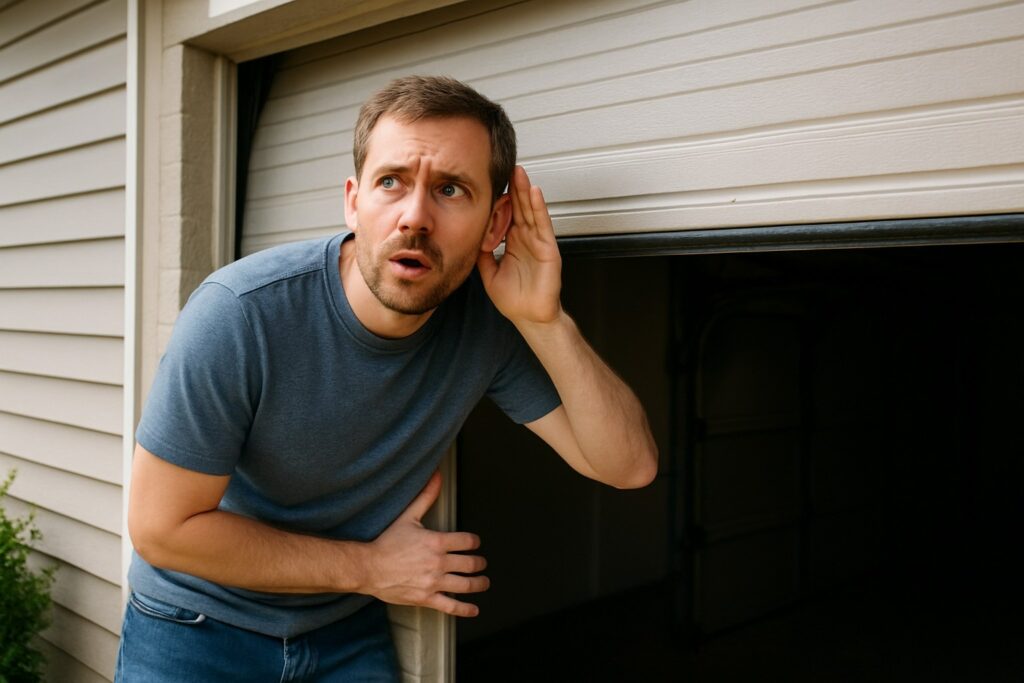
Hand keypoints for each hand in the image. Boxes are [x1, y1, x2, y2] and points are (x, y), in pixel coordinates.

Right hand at [363, 471, 488, 616]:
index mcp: (436, 542)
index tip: (475, 544)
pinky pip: (451, 606)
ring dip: (479, 583)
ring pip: (466, 585)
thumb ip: (426, 496)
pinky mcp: (427, 598)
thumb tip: (437, 476)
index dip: (475, 542)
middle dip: (480, 563)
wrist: (369, 568)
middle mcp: (438, 563)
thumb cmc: (387, 543)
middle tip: (481, 563)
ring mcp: (434, 582)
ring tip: (484, 582)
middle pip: (471, 564)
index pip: (467, 541)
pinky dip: (465, 609)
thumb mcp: (409, 517)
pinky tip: (474, 609)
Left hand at [477, 166, 562, 325]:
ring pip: (530, 211)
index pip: (506, 214)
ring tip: (518, 171)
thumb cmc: (514, 299)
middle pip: (518, 207)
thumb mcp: (488, 272)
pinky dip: (539, 208)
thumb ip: (481, 253)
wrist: (529, 317)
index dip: (499, 198)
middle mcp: (526, 239)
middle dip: (512, 187)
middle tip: (505, 165)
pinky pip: (543, 225)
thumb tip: (468, 236)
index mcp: (513, 242)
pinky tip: (534, 192)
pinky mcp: (548, 249)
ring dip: (525, 191)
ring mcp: (538, 242)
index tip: (490, 181)